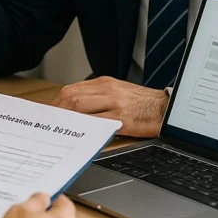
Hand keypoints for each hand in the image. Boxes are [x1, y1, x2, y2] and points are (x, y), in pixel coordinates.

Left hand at [51, 76, 168, 136]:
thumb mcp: (119, 91)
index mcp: (105, 83)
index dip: (58, 101)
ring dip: (67, 119)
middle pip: (72, 97)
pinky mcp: (123, 119)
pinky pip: (98, 123)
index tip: (51, 112)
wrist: (166, 107)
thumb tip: (76, 106)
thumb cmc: (142, 102)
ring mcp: (115, 104)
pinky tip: (79, 134)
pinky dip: (85, 128)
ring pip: (81, 108)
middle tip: (51, 123)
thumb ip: (98, 95)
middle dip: (57, 110)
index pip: (73, 89)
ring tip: (60, 129)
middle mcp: (108, 90)